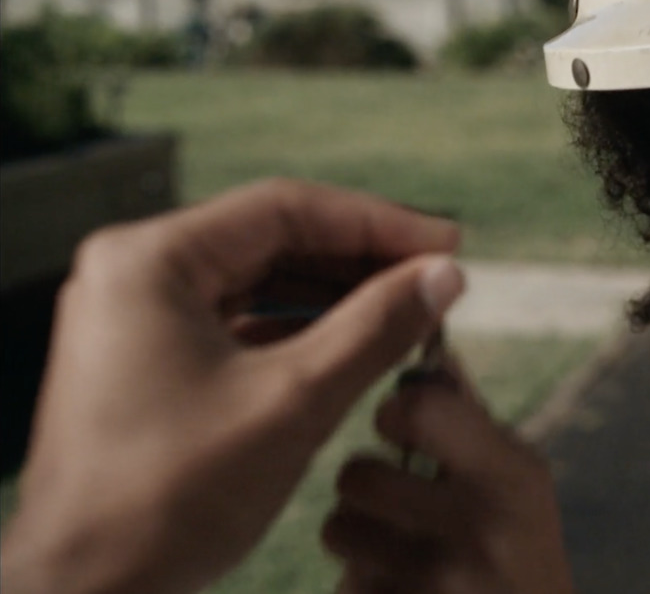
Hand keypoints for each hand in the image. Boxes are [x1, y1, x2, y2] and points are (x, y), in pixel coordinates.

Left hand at [0, 179, 463, 593]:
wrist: (86, 589)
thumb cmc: (169, 496)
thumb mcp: (294, 401)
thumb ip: (376, 327)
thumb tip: (445, 277)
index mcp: (150, 260)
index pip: (286, 209)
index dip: (379, 223)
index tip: (448, 244)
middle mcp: (133, 274)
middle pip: (272, 239)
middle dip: (361, 260)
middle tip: (436, 278)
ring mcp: (133, 319)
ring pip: (258, 282)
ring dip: (336, 296)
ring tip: (409, 312)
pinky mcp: (144, 363)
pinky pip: (237, 323)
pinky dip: (300, 330)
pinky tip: (357, 346)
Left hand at [322, 366, 574, 593]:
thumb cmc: (520, 547)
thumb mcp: (515, 480)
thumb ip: (469, 416)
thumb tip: (431, 348)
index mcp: (514, 475)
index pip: (419, 408)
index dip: (394, 413)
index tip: (399, 425)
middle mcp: (483, 527)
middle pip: (358, 476)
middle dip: (363, 486)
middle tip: (392, 498)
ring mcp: (446, 583)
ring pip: (338, 530)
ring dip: (353, 537)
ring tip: (393, 547)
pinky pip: (345, 586)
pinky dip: (360, 586)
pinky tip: (400, 589)